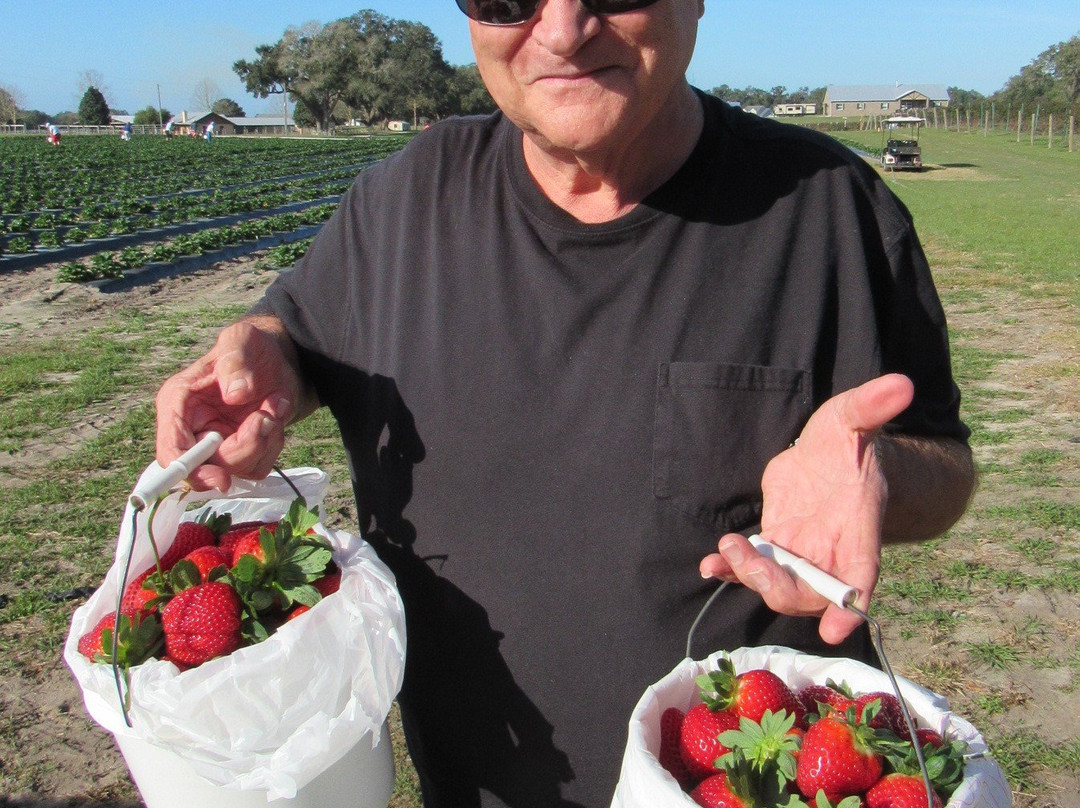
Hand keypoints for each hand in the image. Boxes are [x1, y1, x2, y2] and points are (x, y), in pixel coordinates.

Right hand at [154, 318, 303, 491]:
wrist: (278, 359)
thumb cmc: (252, 347)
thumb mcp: (242, 339)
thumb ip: (235, 360)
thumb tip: (235, 394)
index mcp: (178, 404)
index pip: (171, 452)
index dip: (191, 471)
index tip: (221, 477)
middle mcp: (193, 429)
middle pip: (208, 468)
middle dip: (244, 448)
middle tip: (267, 417)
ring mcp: (218, 444)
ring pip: (238, 469)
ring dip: (264, 442)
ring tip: (273, 406)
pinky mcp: (242, 452)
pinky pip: (258, 466)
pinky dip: (273, 443)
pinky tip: (276, 416)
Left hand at [698, 374, 914, 643]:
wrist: (831, 455)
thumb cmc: (849, 441)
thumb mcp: (855, 419)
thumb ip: (873, 406)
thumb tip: (903, 383)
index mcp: (858, 531)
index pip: (861, 578)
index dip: (850, 607)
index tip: (836, 630)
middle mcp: (830, 552)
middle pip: (808, 594)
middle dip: (778, 587)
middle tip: (748, 558)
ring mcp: (800, 553)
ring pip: (777, 585)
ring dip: (750, 576)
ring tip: (726, 550)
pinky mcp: (774, 545)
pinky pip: (752, 568)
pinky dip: (731, 570)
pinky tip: (710, 565)